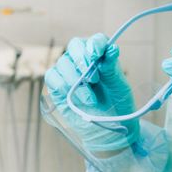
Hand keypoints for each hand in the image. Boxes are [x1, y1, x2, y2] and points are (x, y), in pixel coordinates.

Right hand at [44, 33, 138, 151]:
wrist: (108, 130)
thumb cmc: (116, 106)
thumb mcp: (119, 87)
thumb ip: (112, 68)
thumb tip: (111, 49)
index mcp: (101, 56)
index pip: (96, 41)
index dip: (95, 44)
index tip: (97, 54)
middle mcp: (83, 60)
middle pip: (75, 45)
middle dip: (82, 60)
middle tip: (93, 79)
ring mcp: (68, 71)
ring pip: (63, 63)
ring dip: (76, 79)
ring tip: (91, 99)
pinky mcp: (57, 86)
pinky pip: (52, 77)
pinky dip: (61, 85)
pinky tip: (72, 96)